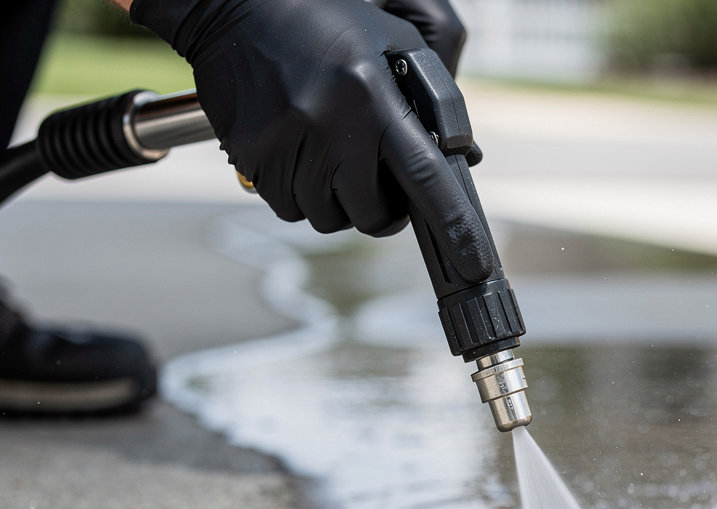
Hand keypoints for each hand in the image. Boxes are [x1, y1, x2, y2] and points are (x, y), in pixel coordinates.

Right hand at [130, 0, 490, 281]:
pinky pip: (289, 209)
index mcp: (373, 95)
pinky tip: (296, 153)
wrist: (231, 4)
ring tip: (326, 152)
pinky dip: (298, 194)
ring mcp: (289, 144)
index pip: (425, 176)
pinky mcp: (253, 158)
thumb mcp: (387, 40)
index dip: (454, 225)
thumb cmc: (321, 21)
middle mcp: (332, 125)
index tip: (474, 263)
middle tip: (374, 183)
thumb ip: (428, 97)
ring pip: (327, 218)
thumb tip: (467, 157)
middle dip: (379, 210)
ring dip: (334, 201)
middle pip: (372, 215)